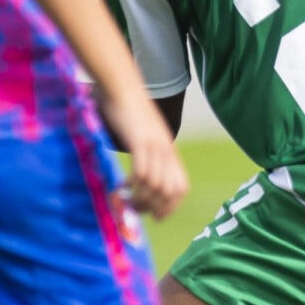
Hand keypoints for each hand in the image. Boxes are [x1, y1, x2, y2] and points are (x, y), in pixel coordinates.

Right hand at [97, 88, 187, 219]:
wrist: (123, 88)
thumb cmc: (130, 113)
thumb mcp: (146, 137)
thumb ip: (147, 155)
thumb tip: (141, 178)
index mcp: (170, 152)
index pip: (181, 189)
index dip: (170, 207)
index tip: (155, 217)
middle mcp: (167, 151)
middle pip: (170, 192)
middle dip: (155, 207)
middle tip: (136, 209)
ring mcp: (155, 146)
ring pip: (157, 186)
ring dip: (141, 198)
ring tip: (127, 199)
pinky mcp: (141, 141)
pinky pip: (143, 172)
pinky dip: (134, 185)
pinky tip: (123, 185)